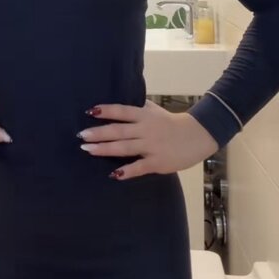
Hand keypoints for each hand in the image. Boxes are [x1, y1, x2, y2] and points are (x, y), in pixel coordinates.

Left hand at [77, 99, 218, 179]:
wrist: (197, 136)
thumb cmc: (173, 123)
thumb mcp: (155, 110)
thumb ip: (138, 107)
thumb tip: (119, 104)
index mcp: (145, 116)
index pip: (122, 111)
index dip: (106, 111)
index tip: (89, 111)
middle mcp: (145, 129)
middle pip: (119, 130)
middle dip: (98, 133)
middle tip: (81, 135)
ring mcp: (151, 146)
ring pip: (124, 148)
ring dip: (105, 149)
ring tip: (88, 150)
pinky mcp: (157, 162)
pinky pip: (139, 167)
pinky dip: (126, 171)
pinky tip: (114, 174)